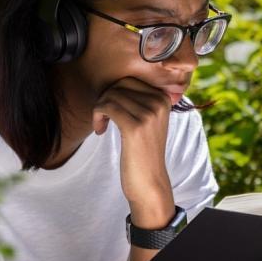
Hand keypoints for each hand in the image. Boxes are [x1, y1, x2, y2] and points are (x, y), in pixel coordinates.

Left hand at [91, 76, 174, 217]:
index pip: (129, 79)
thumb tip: (117, 79)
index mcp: (163, 98)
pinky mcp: (135, 127)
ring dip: (99, 109)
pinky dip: (98, 117)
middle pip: (119, 84)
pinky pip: (106, 107)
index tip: (110, 112)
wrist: (149, 181)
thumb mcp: (148, 121)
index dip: (113, 92)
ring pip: (110, 95)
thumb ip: (139, 99)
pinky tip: (100, 130)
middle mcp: (159, 103)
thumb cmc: (143, 151)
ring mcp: (148, 114)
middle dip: (105, 98)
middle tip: (102, 118)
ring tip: (101, 125)